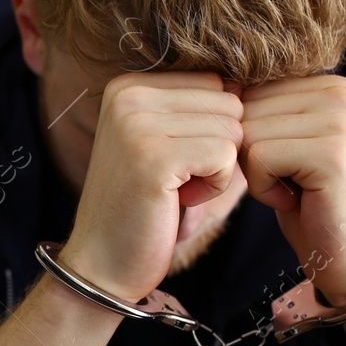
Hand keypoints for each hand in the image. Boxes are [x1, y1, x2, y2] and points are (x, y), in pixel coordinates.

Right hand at [59, 71, 243, 302]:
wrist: (102, 262)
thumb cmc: (141, 204)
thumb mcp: (161, 140)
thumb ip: (194, 107)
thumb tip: (244, 83)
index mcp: (128, 85)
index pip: (214, 82)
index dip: (211, 128)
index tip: (174, 160)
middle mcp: (128, 95)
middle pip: (227, 104)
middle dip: (218, 147)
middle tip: (176, 179)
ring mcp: (137, 125)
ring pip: (231, 129)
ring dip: (217, 169)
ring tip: (175, 189)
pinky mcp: (154, 157)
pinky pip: (225, 156)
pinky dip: (215, 187)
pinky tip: (180, 200)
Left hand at [238, 75, 345, 305]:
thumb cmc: (310, 203)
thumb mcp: (285, 144)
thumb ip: (262, 110)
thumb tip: (220, 83)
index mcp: (329, 84)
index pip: (248, 93)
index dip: (252, 138)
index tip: (289, 165)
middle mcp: (338, 92)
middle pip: (245, 111)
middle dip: (252, 156)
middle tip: (292, 182)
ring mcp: (339, 120)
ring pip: (247, 134)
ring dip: (258, 174)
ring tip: (296, 190)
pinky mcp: (331, 152)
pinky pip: (258, 158)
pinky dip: (264, 189)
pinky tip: (297, 201)